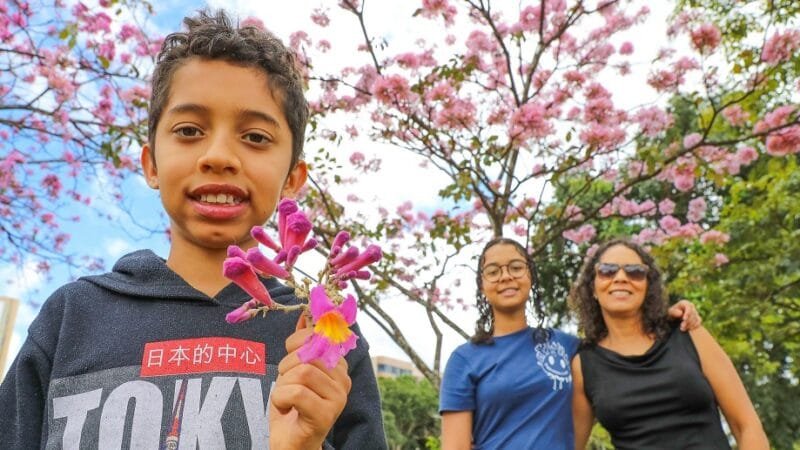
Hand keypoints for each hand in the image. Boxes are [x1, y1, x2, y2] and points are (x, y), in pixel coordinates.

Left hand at [269, 313, 350, 449]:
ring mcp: (338, 398)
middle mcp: (344, 380)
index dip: (296, 344)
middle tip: (285, 385)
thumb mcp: (294, 370)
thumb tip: (306, 315)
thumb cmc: (291, 406)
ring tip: (285, 398)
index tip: (290, 363)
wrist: (291, 443)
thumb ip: (303, 344)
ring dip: (282, 386)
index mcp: (338, 366)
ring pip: (302, 373)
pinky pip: (296, 393)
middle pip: (309, 354)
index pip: (317, 336)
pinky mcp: (326, 415)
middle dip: (286, 367)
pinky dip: (280, 399)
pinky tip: (285, 409)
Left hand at [667, 299, 701, 330]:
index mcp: (685, 303)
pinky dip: (694, 326)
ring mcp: (695, 312)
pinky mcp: (697, 318)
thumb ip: (674, 312)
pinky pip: (698, 322)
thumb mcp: (670, 311)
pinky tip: (688, 329)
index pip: (688, 308)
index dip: (687, 313)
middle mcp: (691, 306)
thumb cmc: (672, 312)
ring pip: (696, 319)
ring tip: (682, 329)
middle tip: (681, 327)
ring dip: (690, 325)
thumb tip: (680, 313)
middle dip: (687, 321)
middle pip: (692, 314)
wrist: (674, 316)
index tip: (684, 319)